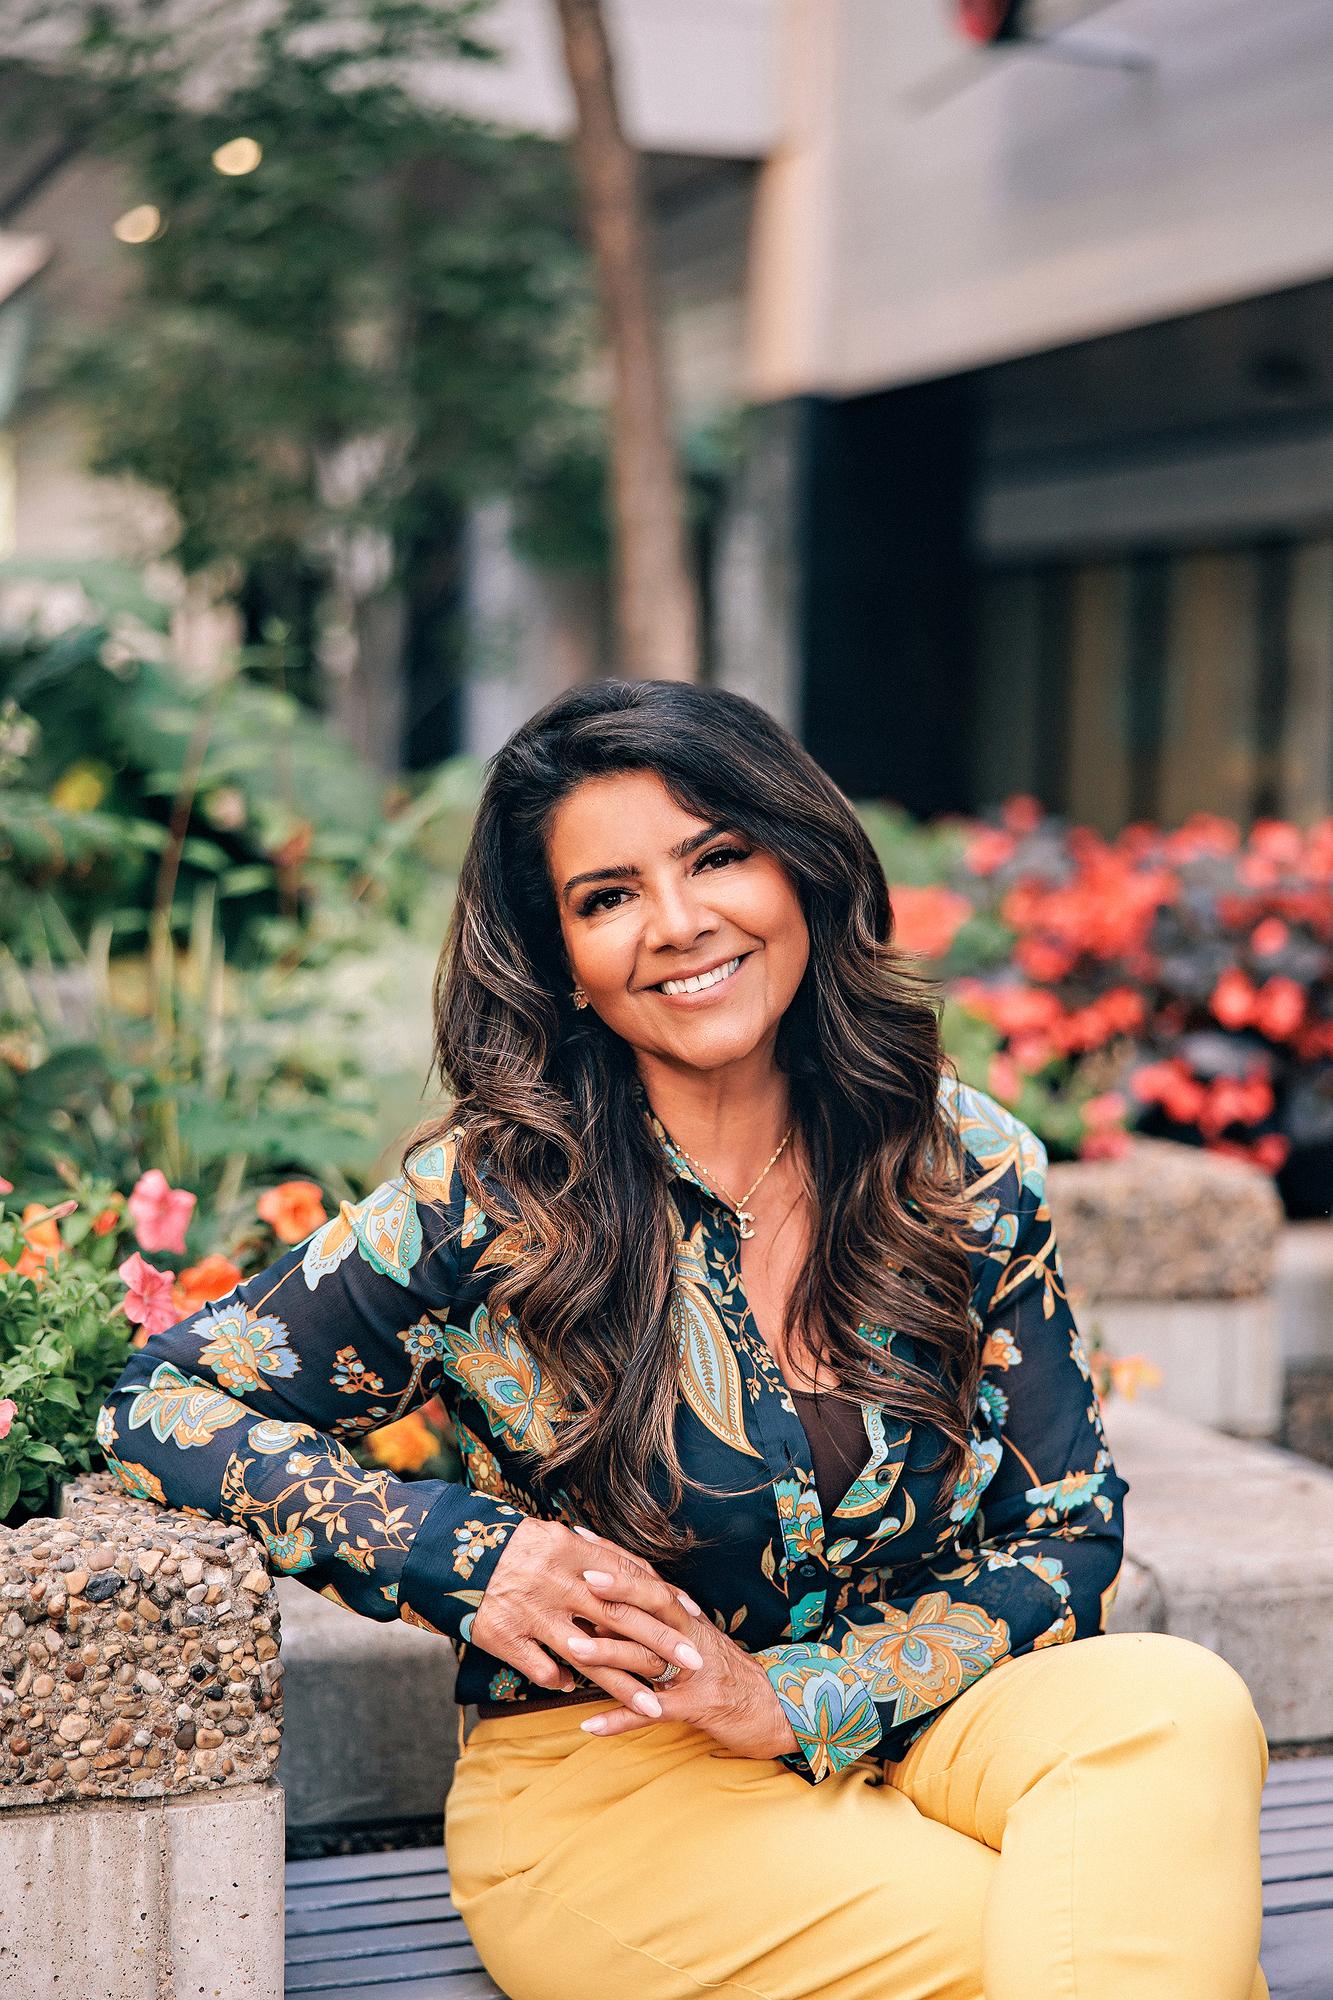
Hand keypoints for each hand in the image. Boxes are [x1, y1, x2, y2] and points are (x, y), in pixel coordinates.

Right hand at [469, 1516, 703, 1699]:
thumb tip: (649, 1585)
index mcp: (571, 1550)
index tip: (694, 1619)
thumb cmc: (522, 1549)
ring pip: (585, 1655)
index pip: (628, 1577)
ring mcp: (531, 1612)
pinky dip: (564, 1681)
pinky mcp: (506, 1637)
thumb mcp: (563, 1540)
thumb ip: (604, 1560)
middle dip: (658, 1643)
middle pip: (616, 1617)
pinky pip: (544, 1669)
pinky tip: (577, 1688)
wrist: (456, 1556)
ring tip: (652, 1706)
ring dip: (622, 1684)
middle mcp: (555, 1581)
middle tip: (693, 1663)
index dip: (663, 1599)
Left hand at [574, 1560, 799, 1759]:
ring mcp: (693, 1671)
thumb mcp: (691, 1640)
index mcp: (685, 1616)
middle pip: (654, 1605)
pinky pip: (654, 1712)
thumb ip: (653, 1625)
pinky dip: (621, 1719)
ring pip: (648, 1656)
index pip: (647, 1578)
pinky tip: (591, 1725)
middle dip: (618, 1590)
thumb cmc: (724, 1671)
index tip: (581, 1537)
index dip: (616, 1557)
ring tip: (571, 1649)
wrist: (776, 1705)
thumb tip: (603, 1611)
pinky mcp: (696, 1706)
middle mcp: (689, 1635)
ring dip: (609, 1653)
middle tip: (582, 1578)